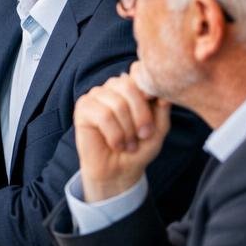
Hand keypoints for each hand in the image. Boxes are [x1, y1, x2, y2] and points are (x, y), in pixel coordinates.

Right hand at [74, 62, 171, 202]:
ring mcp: (95, 96)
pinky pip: (103, 116)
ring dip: (128, 130)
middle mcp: (111, 87)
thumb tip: (163, 94)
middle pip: (128, 86)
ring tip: (129, 144)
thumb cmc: (138, 147)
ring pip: (117, 103)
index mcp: (130, 86)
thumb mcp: (158, 128)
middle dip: (141, 115)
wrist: (119, 170)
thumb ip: (161, 109)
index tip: (154, 117)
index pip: (139, 75)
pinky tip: (116, 144)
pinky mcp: (82, 108)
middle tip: (144, 135)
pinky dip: (114, 134)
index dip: (149, 94)